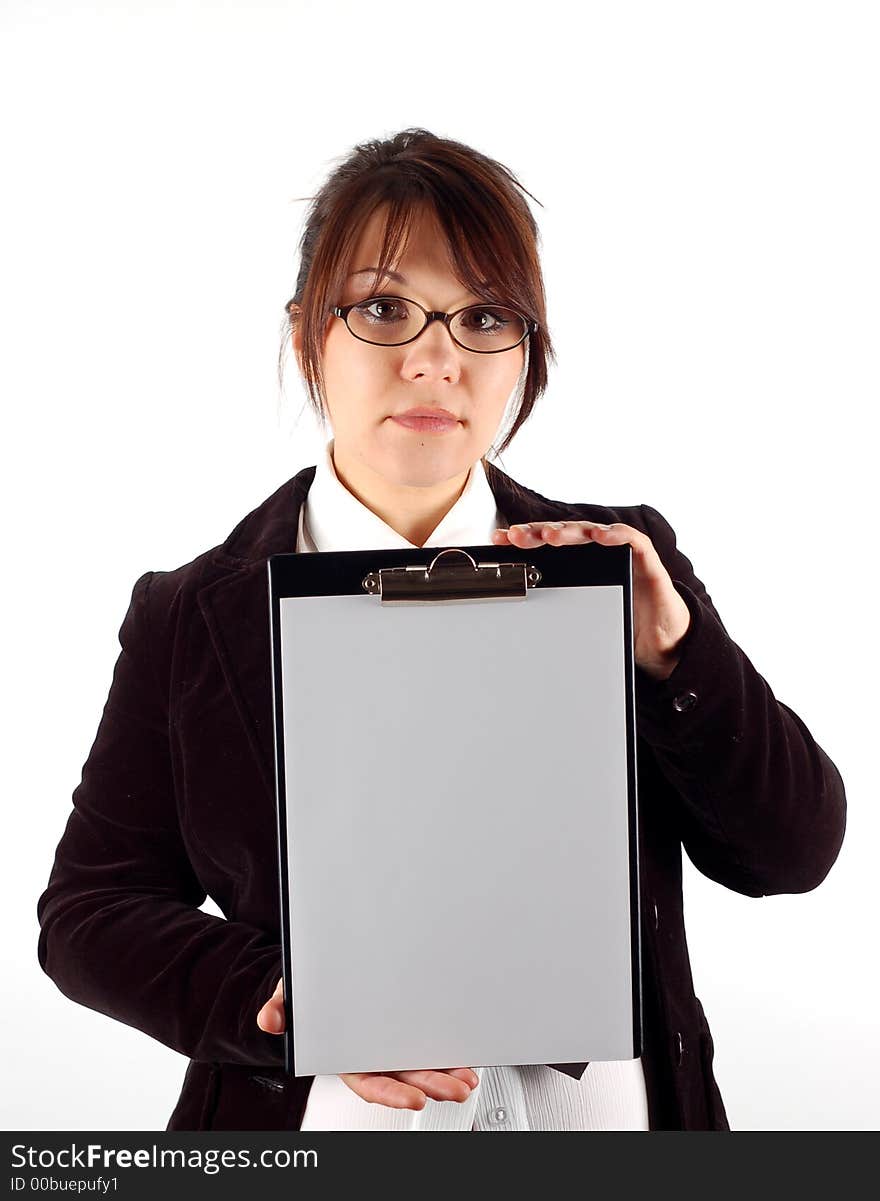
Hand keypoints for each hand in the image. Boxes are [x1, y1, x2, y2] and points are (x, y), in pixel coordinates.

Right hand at [257, 977, 478, 1108]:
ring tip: (467, 1078)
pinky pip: (427, 1041)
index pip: (370, 1081)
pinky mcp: (406, 1023)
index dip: (392, 1093)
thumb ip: (280, 1008)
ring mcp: (390, 1041)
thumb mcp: (290, 996)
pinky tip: (465, 1055)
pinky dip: (447, 1050)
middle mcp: (372, 1053)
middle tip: (454, 1088)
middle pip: (404, 1076)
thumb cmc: (308, 993)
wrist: (320, 976)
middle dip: (431, 1084)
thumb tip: (270, 1018)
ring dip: (446, 1072)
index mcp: (345, 1055)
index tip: (413, 1098)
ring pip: (419, 1062)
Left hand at [491, 520, 690, 679]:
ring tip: (551, 536)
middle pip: (565, 533)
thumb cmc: (622, 620)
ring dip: (570, 531)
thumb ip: (557, 605)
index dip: (524, 538)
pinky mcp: (646, 559)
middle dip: (538, 533)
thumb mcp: (582, 613)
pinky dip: (615, 535)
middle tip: (517, 536)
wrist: (661, 639)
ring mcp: (621, 552)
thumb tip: (514, 615)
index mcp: (581, 562)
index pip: (548, 543)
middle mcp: (599, 551)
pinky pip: (631, 540)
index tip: (499, 541)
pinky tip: (600, 536)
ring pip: (592, 532)